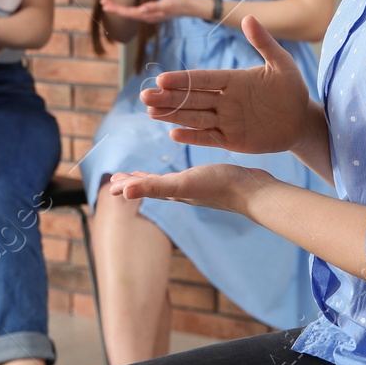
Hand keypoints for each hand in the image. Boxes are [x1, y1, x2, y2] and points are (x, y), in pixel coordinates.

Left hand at [99, 0, 204, 23]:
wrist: (190, 6)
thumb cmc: (180, 3)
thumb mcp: (167, 3)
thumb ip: (154, 7)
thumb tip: (141, 10)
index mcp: (149, 15)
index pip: (128, 13)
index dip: (116, 9)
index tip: (106, 4)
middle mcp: (147, 17)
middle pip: (127, 14)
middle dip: (114, 8)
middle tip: (102, 1)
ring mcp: (150, 15)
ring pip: (130, 13)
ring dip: (119, 8)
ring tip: (108, 3)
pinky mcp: (152, 11)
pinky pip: (136, 11)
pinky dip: (126, 9)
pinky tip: (123, 8)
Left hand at [109, 164, 264, 214]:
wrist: (253, 191)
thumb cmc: (219, 187)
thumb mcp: (182, 184)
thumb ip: (154, 187)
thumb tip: (124, 192)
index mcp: (173, 191)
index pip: (144, 188)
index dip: (127, 186)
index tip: (112, 185)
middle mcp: (183, 191)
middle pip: (153, 187)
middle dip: (136, 183)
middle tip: (121, 179)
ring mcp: (197, 187)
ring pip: (168, 183)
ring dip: (153, 180)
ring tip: (144, 176)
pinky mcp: (211, 181)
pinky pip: (186, 177)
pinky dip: (177, 174)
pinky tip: (186, 172)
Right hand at [138, 15, 317, 156]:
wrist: (302, 120)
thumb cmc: (292, 89)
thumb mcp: (281, 63)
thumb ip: (263, 42)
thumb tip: (248, 18)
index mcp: (232, 79)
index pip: (203, 79)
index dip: (183, 80)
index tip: (162, 79)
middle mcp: (224, 99)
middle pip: (192, 98)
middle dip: (168, 98)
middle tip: (145, 96)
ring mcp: (226, 120)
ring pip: (194, 117)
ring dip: (173, 114)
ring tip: (150, 111)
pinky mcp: (232, 139)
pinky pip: (209, 137)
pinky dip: (192, 136)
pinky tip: (174, 134)